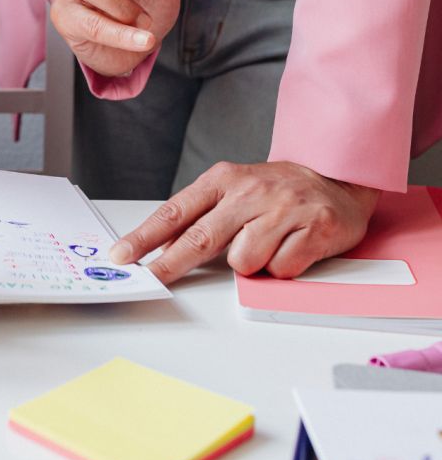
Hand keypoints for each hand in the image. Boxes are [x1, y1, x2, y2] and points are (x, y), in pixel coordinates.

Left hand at [108, 160, 379, 283]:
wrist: (337, 179)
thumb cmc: (277, 191)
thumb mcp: (235, 190)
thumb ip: (205, 216)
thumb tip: (165, 249)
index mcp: (224, 179)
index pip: (176, 212)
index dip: (146, 236)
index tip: (122, 254)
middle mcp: (250, 191)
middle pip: (200, 239)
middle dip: (170, 265)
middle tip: (150, 280)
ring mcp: (283, 209)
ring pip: (244, 261)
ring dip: (251, 263)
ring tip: (268, 243)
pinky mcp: (314, 228)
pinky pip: (282, 269)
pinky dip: (283, 267)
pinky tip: (292, 245)